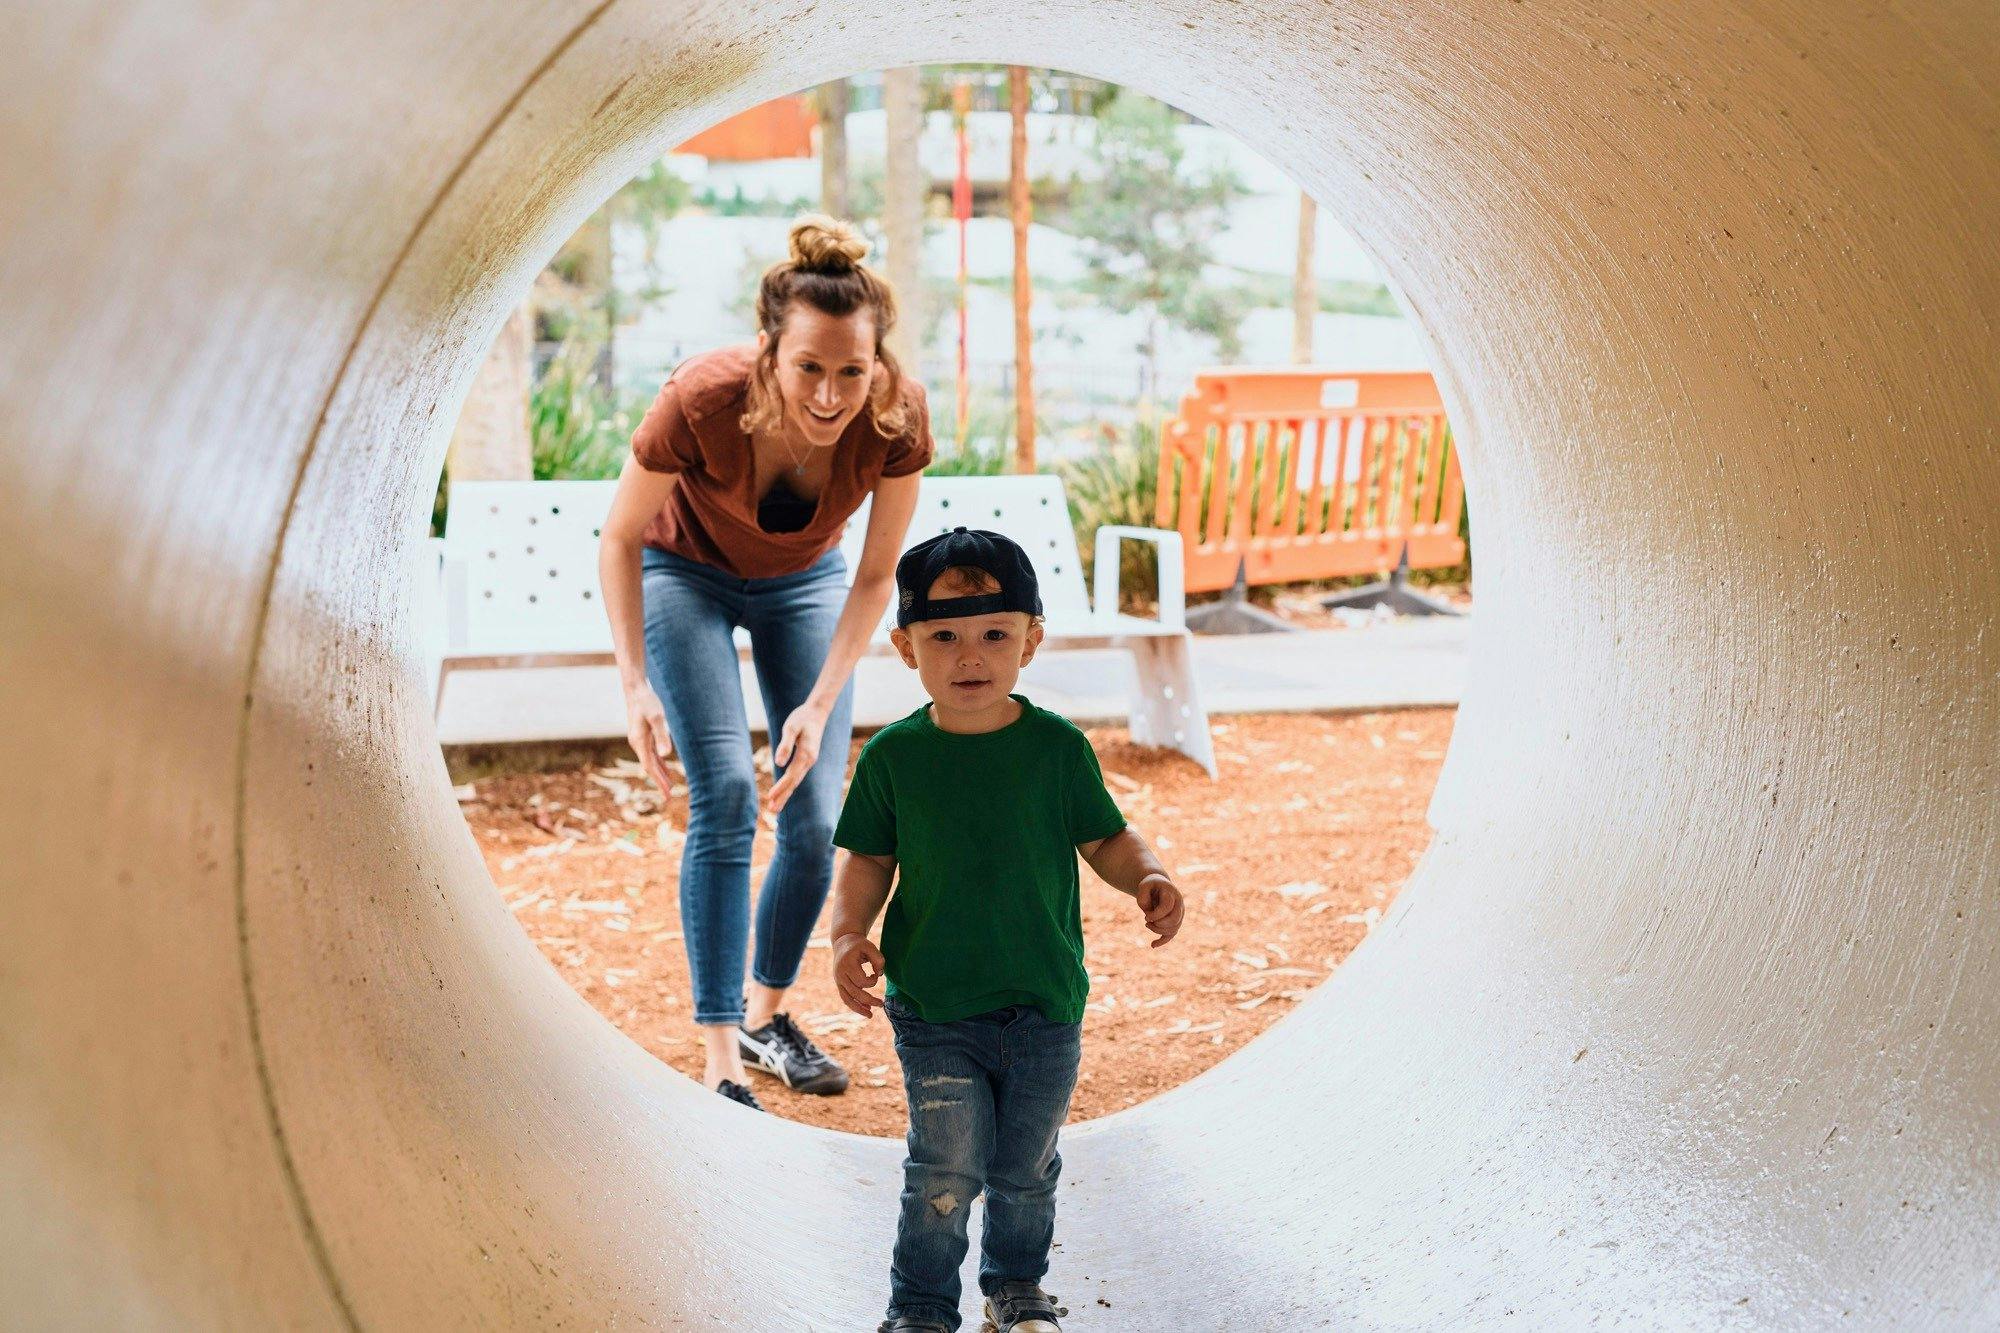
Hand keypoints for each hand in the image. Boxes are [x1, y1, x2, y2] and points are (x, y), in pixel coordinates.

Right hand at [624, 683, 674, 793]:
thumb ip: (662, 736)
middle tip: (669, 796)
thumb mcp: (657, 718)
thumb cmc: (647, 702)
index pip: (650, 767)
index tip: (667, 794)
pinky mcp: (643, 734)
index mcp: (640, 742)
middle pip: (649, 767)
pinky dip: (658, 761)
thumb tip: (667, 755)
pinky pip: (651, 752)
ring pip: (650, 761)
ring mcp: (639, 739)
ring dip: (659, 773)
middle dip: (659, 781)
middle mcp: (637, 743)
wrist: (636, 689)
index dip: (658, 781)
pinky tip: (665, 765)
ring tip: (669, 785)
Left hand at [764, 700, 829, 815]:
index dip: (781, 787)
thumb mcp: (791, 728)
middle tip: (772, 810)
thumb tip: (778, 763)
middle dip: (783, 797)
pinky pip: (797, 776)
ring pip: (796, 781)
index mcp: (806, 755)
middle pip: (794, 782)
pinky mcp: (806, 759)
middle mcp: (809, 761)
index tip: (770, 797)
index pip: (791, 775)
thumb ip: (786, 746)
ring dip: (786, 794)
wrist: (817, 712)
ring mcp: (809, 761)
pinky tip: (783, 791)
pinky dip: (789, 785)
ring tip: (775, 807)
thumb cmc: (802, 718)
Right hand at [832, 933, 886, 1016]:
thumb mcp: (870, 947)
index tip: (875, 974)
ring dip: (859, 1009)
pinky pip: (845, 998)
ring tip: (871, 1015)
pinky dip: (854, 1005)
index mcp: (847, 964)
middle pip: (855, 993)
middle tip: (882, 1004)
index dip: (872, 981)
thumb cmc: (859, 945)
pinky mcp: (838, 984)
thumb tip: (879, 975)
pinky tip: (864, 1009)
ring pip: (847, 999)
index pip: (861, 981)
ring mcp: (838, 980)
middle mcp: (840, 974)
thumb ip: (878, 960)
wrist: (843, 942)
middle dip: (869, 1000)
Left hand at [1136, 874, 1183, 947]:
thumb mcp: (1143, 886)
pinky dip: (1163, 941)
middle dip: (1159, 925)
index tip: (1146, 916)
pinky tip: (1153, 945)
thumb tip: (1148, 915)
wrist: (1158, 885)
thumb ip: (1142, 897)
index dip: (1155, 915)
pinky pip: (1172, 934)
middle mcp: (1179, 904)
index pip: (1167, 908)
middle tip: (1147, 921)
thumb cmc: (1150, 886)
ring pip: (1174, 929)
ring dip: (1158, 931)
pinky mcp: (1175, 921)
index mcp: (1172, 894)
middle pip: (1174, 920)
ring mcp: (1179, 914)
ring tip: (1147, 924)